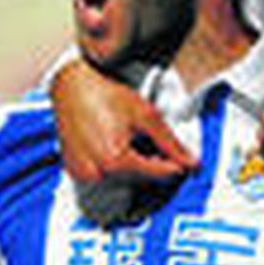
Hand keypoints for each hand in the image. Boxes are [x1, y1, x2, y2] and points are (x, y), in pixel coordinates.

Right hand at [51, 58, 196, 184]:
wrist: (70, 85)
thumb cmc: (106, 95)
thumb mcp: (145, 115)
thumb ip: (170, 142)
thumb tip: (193, 162)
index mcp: (115, 161)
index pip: (157, 174)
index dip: (175, 165)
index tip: (185, 159)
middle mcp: (96, 173)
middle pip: (139, 178)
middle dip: (150, 162)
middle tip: (149, 138)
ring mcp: (82, 174)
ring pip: (120, 179)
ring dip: (131, 164)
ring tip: (128, 137)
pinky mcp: (73, 171)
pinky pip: (101, 175)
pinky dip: (111, 165)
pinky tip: (111, 142)